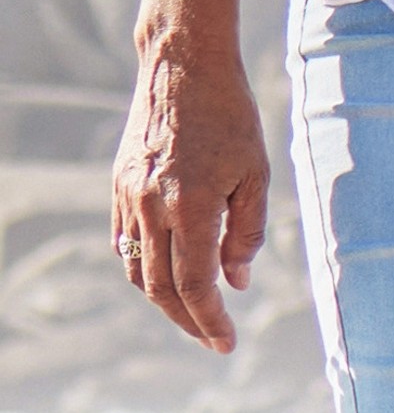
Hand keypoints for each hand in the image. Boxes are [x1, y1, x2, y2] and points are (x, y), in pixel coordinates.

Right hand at [114, 25, 265, 348]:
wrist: (181, 69)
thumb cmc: (231, 119)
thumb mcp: (255, 175)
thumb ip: (245, 232)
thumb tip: (235, 281)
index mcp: (191, 208)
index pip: (195, 285)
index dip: (210, 321)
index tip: (226, 344)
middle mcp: (151, 208)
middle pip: (161, 287)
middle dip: (187, 321)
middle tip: (212, 339)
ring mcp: (128, 198)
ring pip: (138, 268)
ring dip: (163, 298)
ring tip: (193, 313)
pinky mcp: (118, 187)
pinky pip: (125, 241)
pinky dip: (143, 266)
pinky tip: (165, 274)